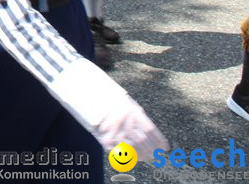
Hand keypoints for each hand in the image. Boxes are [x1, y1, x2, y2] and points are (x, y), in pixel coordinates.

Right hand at [51, 58, 168, 154]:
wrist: (84, 90)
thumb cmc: (106, 94)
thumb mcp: (124, 100)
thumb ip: (135, 115)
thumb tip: (146, 131)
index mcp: (132, 110)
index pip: (150, 130)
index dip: (159, 141)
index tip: (164, 147)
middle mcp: (125, 121)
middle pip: (143, 141)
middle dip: (151, 151)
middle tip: (155, 156)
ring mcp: (114, 130)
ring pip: (132, 148)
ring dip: (140, 155)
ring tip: (145, 158)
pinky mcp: (103, 136)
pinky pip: (116, 149)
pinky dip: (125, 156)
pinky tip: (130, 158)